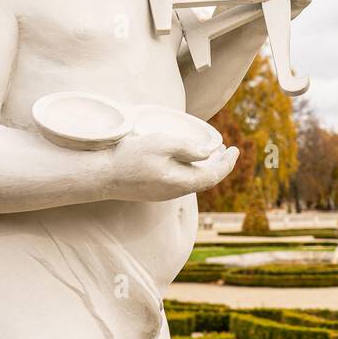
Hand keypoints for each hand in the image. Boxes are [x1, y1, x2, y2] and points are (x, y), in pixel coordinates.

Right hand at [107, 132, 239, 201]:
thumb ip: (187, 148)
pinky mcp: (154, 191)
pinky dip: (192, 171)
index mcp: (181, 182)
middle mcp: (175, 192)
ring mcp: (164, 193)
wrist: (102, 176)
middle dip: (220, 165)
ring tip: (213, 153)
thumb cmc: (130, 157)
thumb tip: (208, 153)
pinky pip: (181, 182)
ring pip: (193, 182)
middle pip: (206, 181)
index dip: (228, 163)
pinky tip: (189, 160)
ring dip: (206, 168)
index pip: (214, 175)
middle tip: (228, 150)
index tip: (235, 148)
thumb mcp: (161, 144)